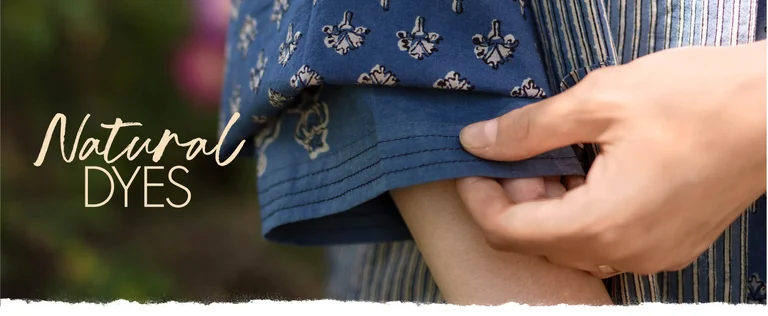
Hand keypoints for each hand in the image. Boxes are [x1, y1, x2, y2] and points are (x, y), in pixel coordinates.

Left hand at [455, 41, 765, 276]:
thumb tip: (476, 143)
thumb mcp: (599, 101)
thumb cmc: (694, 98)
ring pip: (571, 246)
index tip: (473, 164)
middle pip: (537, 243)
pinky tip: (590, 174)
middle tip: (518, 153)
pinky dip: (583, 215)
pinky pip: (606, 243)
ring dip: (549, 207)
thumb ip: (529, 130)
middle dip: (515, 199)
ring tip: (555, 159)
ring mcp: (651, 256)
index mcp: (600, 223)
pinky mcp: (670, 247)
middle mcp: (623, 254)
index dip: (479, 198)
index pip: (508, 231)